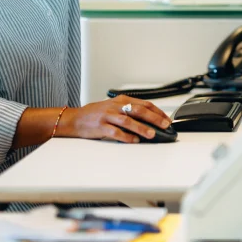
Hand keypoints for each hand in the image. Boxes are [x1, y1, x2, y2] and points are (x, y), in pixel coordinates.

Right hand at [57, 95, 172, 143]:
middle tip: (164, 125)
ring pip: (128, 121)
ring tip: (152, 134)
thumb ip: (129, 111)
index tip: (166, 119)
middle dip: (154, 118)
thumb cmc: (96, 114)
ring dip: (141, 127)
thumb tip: (149, 120)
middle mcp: (115, 106)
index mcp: (121, 100)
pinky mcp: (101, 126)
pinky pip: (116, 132)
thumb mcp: (113, 107)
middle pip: (138, 110)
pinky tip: (134, 140)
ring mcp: (108, 116)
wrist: (75, 119)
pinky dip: (126, 137)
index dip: (157, 111)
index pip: (143, 104)